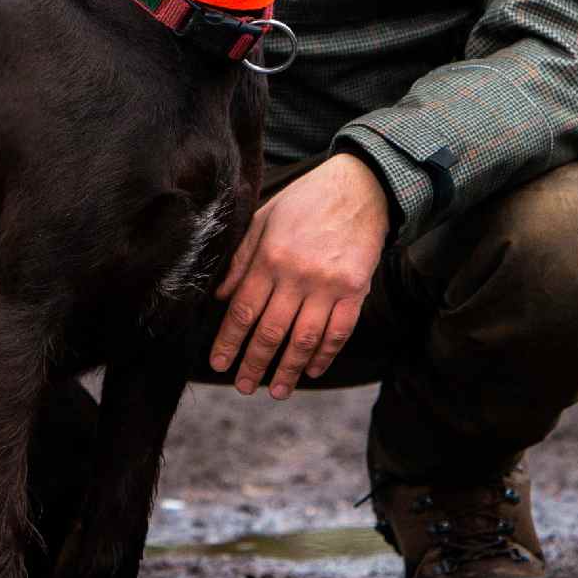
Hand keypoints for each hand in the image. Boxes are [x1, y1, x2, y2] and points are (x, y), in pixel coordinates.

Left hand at [209, 152, 388, 399]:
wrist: (358, 187)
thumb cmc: (306, 201)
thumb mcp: (264, 219)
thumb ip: (241, 258)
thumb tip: (219, 296)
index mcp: (270, 257)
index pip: (243, 310)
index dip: (228, 341)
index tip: (218, 363)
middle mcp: (297, 275)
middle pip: (270, 332)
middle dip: (254, 364)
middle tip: (243, 387)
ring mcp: (329, 285)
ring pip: (304, 340)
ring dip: (288, 370)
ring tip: (276, 391)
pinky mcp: (355, 290)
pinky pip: (338, 332)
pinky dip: (324, 355)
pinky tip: (312, 369)